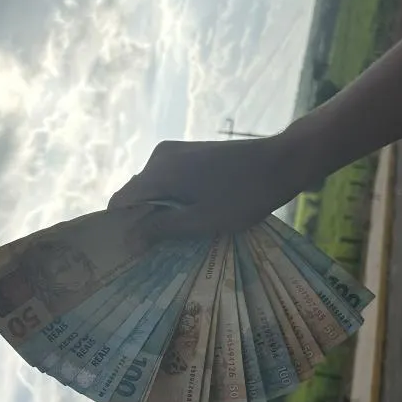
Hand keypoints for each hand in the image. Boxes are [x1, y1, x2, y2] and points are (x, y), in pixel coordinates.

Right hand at [107, 135, 308, 238]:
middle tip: (154, 250)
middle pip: (137, 193)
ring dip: (159, 210)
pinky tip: (188, 216)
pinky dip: (171, 198)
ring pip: (153, 187)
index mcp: (159, 172)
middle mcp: (159, 156)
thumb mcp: (200, 221)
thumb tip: (128, 241)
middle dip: (141, 220)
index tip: (130, 250)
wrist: (281, 162)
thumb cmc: (242, 196)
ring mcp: (175, 151)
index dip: (121, 227)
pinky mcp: (190, 152)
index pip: (121, 201)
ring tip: (173, 236)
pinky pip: (168, 178)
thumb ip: (161, 230)